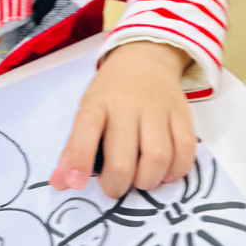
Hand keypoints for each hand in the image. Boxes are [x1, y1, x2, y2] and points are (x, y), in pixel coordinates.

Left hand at [50, 42, 196, 198]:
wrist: (145, 58)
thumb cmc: (111, 93)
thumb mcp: (88, 110)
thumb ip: (74, 148)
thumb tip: (59, 184)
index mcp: (98, 102)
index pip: (86, 128)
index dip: (80, 158)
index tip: (75, 183)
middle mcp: (127, 105)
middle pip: (123, 158)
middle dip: (117, 185)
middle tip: (114, 187)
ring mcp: (158, 109)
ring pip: (157, 157)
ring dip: (148, 181)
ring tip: (141, 181)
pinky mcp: (182, 113)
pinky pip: (185, 150)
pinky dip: (176, 170)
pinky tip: (165, 173)